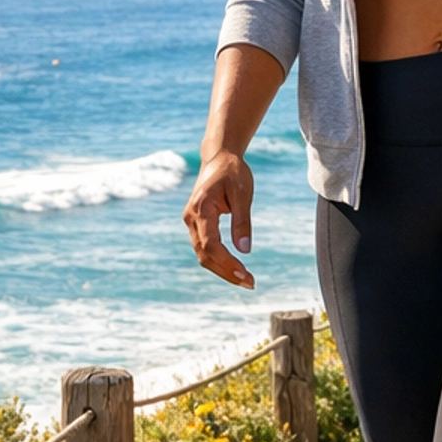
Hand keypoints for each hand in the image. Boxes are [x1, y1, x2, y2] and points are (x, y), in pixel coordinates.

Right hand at [183, 148, 255, 287]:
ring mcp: (191, 222)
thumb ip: (242, 222)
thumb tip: (244, 250)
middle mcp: (191, 218)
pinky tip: (235, 268)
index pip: (210, 245)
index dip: (226, 264)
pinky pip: (205, 248)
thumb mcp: (243, 194)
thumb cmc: (233, 172)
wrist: (219, 158)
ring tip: (246, 279)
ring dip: (222, 270)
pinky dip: (219, 261)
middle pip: (204, 255)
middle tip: (250, 283)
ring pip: (203, 255)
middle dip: (226, 272)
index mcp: (201, 209)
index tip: (245, 275)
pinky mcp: (196, 224)